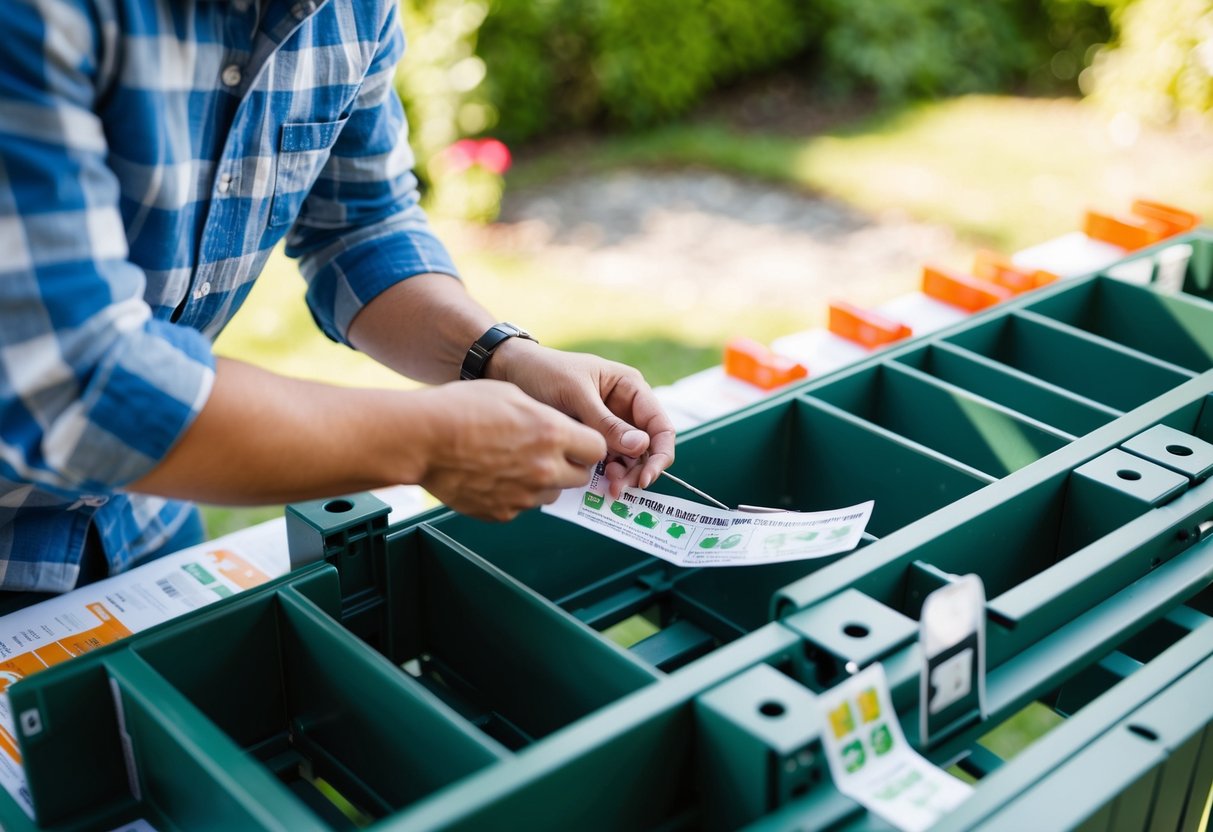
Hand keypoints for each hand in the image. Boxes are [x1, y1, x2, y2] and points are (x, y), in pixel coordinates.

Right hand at [415, 379, 605, 520]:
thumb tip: (559, 426)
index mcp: (552, 434)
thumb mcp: (511, 394)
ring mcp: (524, 496)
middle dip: (570, 465)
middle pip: (580, 477)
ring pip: (551, 495)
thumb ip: (544, 414)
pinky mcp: (502, 513)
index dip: (587, 444)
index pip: (597, 449)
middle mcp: (545, 469)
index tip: (576, 441)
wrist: (421, 438)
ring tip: (513, 462)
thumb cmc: (462, 408)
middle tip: (547, 452)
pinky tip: (492, 475)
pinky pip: (521, 506)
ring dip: (543, 482)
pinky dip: (514, 494)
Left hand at [487, 341, 675, 496]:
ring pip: (629, 459)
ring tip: (607, 487)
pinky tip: (597, 484)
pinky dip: (606, 475)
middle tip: (618, 488)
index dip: (659, 454)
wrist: (510, 372)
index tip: (645, 477)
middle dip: (638, 470)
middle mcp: (625, 409)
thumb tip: (641, 446)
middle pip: (648, 448)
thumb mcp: (576, 394)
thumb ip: (606, 422)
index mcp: (630, 389)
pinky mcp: (592, 440)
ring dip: (622, 476)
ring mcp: (609, 426)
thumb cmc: (545, 372)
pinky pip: (608, 462)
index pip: (660, 426)